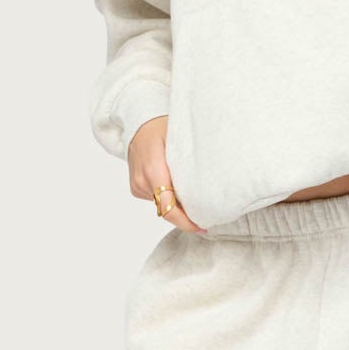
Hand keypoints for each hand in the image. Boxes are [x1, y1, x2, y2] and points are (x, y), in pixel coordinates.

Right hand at [128, 117, 204, 232]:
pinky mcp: (136, 188)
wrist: (138, 123)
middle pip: (167, 209)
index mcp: (154, 170)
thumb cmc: (161, 128)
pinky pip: (155, 199)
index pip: (168, 207)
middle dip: (185, 217)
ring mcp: (137, 185)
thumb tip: (213, 181)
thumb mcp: (180, 139)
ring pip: (162, 205)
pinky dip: (167, 197)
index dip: (185, 222)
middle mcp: (143, 181)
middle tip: (205, 217)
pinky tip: (175, 186)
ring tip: (191, 196)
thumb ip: (191, 162)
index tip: (201, 226)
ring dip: (176, 205)